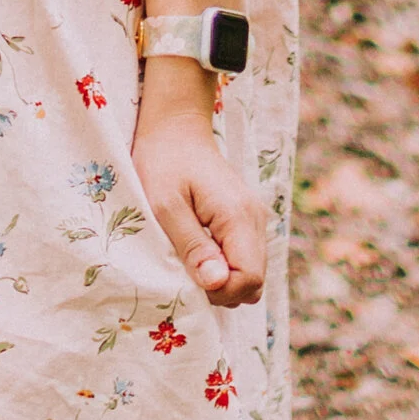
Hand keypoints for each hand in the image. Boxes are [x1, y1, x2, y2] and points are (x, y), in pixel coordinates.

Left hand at [131, 106, 267, 305]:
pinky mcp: (245, 219)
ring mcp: (254, 219)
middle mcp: (255, 219)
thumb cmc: (163, 161)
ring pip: (251, 274)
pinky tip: (198, 249)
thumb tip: (216, 284)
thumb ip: (192, 246)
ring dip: (222, 279)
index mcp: (238, 215)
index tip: (189, 278)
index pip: (249, 279)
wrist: (174, 128)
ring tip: (189, 257)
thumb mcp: (165, 206)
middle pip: (254, 282)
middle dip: (222, 290)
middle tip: (186, 270)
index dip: (220, 292)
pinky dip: (224, 265)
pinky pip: (244, 259)